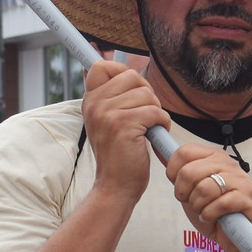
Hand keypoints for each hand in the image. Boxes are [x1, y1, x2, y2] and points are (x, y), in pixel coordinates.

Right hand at [81, 60, 167, 202]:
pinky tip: (153, 134)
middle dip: (146, 94)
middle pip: (131, 76)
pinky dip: (161, 122)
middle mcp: (95, 104)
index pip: (102, 66)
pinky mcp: (124, 124)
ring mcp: (108, 113)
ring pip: (147, 94)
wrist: (116, 185)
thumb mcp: (106, 121)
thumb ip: (112, 97)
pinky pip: (155, 110)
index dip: (121, 71)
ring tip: (146, 128)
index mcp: (90, 101)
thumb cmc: (119, 154)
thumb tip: (126, 69)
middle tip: (143, 115)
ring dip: (155, 110)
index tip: (131, 89)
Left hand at [163, 145, 251, 251]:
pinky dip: (209, 215)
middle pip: (189, 172)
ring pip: (204, 188)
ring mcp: (240, 180)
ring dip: (197, 206)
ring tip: (203, 210)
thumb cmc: (214, 211)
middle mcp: (228, 163)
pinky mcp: (249, 197)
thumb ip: (179, 172)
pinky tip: (211, 217)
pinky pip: (220, 204)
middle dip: (183, 193)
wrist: (237, 235)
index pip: (185, 152)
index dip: (173, 172)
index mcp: (214, 156)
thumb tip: (160, 150)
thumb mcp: (192, 189)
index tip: (179, 187)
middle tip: (191, 202)